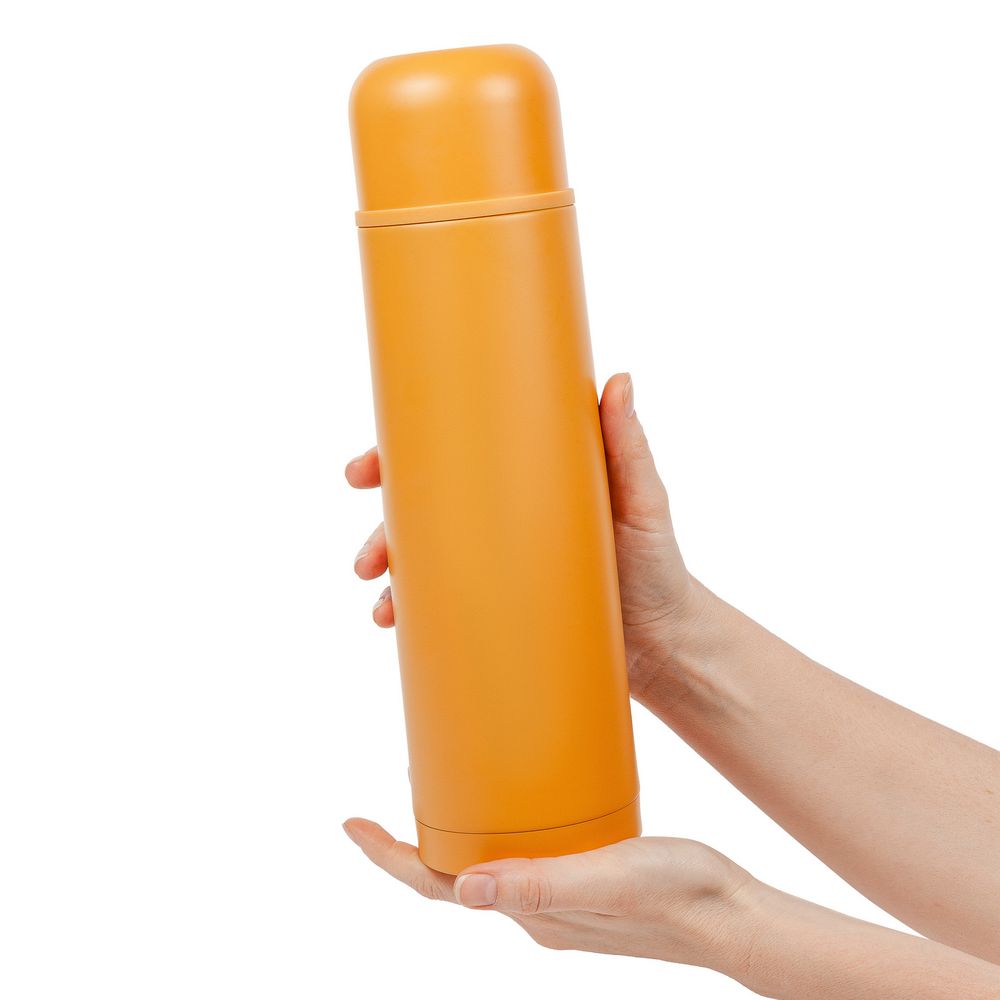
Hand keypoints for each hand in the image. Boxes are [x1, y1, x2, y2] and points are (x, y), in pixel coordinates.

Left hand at [342, 818, 754, 976]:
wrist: (731, 911)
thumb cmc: (676, 897)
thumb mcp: (608, 880)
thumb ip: (541, 886)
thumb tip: (467, 889)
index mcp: (530, 910)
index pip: (439, 887)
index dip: (389, 857)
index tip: (351, 823)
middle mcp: (535, 906)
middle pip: (453, 875)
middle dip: (416, 840)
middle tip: (396, 786)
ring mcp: (557, 893)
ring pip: (488, 861)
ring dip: (457, 830)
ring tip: (444, 779)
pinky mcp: (583, 875)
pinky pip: (524, 852)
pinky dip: (501, 825)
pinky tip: (516, 794)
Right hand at [344, 372, 716, 696]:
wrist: (667, 645)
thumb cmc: (658, 563)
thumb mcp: (643, 501)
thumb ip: (628, 446)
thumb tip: (619, 379)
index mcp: (528, 478)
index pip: (456, 454)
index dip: (403, 456)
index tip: (369, 468)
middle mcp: (505, 517)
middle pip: (426, 508)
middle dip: (383, 526)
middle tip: (366, 557)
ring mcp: (499, 564)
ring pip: (425, 558)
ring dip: (390, 572)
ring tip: (380, 597)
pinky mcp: (502, 607)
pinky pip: (444, 605)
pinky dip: (413, 611)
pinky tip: (393, 622)